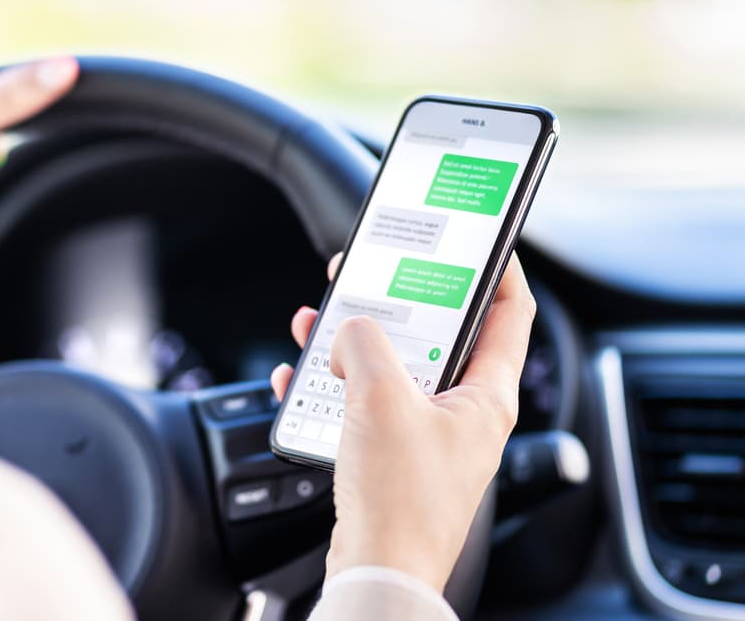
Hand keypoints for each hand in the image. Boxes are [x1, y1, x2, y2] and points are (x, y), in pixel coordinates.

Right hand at [271, 253, 534, 591]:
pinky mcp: (393, 454)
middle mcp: (462, 411)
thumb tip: (350, 329)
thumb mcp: (380, 397)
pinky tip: (300, 380)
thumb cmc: (400, 500)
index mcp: (485, 394)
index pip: (510, 312)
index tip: (476, 239)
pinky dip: (334, 386)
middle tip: (369, 276)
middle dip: (397, 300)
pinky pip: (364, 404)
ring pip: (392, 368)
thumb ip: (365, 343)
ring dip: (354, 343)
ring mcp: (427, 434)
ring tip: (320, 324)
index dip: (497, 267)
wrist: (377, 571)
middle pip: (437, 335)